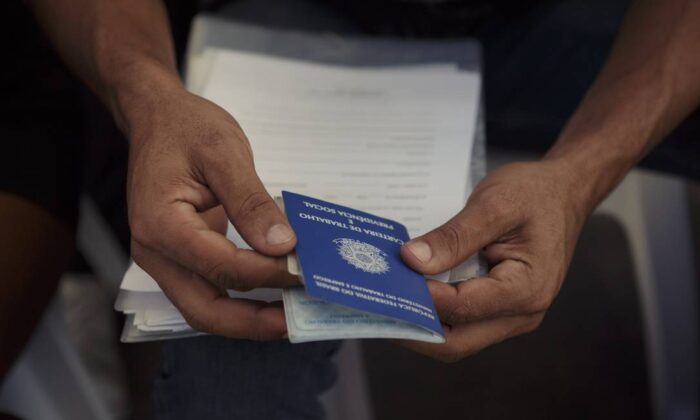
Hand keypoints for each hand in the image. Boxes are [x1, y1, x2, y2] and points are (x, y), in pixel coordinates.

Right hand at [127, 85, 297, 339]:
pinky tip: (271, 296)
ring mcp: (163, 259)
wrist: (156, 118)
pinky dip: (239, 300)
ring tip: (290, 317)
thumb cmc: (186, 128)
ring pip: (204, 309)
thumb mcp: (224, 153)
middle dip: (253, 323)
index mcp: (162, 224)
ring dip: (247, 319)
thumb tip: (282, 246)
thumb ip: (252, 202)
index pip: (222, 266)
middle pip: (204, 310)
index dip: (268, 274)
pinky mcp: (178, 257)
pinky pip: (207, 290)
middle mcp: (154, 252)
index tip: (306, 271)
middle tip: (297, 323)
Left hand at [400, 161, 588, 361]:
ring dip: (420, 323)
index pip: (461, 308)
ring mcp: (511, 316)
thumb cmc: (535, 194)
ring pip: (456, 338)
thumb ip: (454, 237)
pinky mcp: (499, 309)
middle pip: (456, 341)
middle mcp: (522, 314)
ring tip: (385, 300)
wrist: (563, 192)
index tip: (386, 280)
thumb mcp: (494, 205)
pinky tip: (409, 294)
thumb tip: (411, 261)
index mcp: (527, 289)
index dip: (421, 298)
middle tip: (374, 303)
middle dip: (412, 327)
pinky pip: (461, 323)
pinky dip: (433, 314)